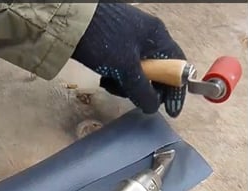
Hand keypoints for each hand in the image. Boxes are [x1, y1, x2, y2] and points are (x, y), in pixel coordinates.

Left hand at [72, 3, 185, 117]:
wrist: (69, 22)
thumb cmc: (103, 39)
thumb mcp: (125, 68)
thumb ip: (142, 91)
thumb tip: (153, 108)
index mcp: (157, 37)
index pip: (178, 67)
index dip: (176, 91)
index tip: (171, 111)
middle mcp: (147, 38)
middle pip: (157, 73)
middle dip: (146, 90)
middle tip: (135, 100)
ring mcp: (130, 43)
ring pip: (138, 74)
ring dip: (127, 86)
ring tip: (111, 85)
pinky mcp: (114, 48)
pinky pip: (123, 70)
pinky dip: (116, 79)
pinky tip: (104, 79)